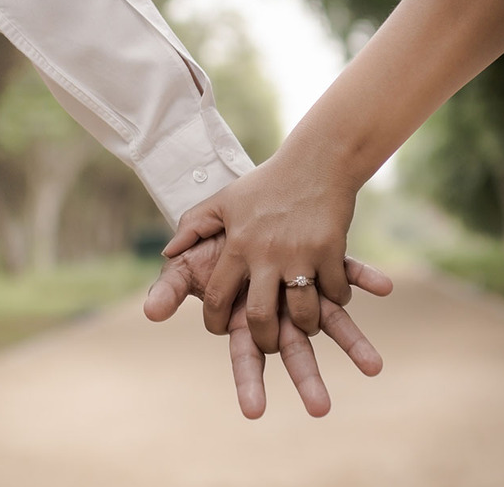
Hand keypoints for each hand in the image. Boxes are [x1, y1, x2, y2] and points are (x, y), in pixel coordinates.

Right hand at [145, 234, 391, 417]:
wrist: (242, 210)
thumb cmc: (212, 244)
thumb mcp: (188, 264)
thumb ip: (170, 288)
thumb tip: (149, 312)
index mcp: (246, 315)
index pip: (246, 354)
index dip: (248, 382)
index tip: (253, 411)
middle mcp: (280, 309)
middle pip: (293, 349)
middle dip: (307, 378)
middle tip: (320, 408)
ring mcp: (304, 288)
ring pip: (330, 320)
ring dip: (352, 342)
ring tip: (374, 366)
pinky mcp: (324, 262)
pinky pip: (347, 272)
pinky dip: (365, 278)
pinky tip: (385, 287)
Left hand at [162, 147, 358, 352]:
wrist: (315, 161)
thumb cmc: (266, 184)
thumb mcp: (224, 200)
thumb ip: (193, 226)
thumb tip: (167, 253)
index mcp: (237, 246)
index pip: (217, 298)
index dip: (216, 321)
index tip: (223, 329)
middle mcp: (266, 254)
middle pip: (260, 317)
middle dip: (264, 340)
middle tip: (270, 342)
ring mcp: (300, 253)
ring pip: (301, 312)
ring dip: (304, 325)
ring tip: (304, 323)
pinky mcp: (331, 249)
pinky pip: (334, 291)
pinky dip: (336, 299)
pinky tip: (332, 296)